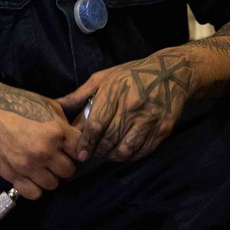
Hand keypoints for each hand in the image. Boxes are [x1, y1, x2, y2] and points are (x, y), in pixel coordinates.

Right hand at [0, 67, 80, 199]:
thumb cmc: (18, 103)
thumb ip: (65, 123)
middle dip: (64, 164)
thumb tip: (80, 135)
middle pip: (69, 171)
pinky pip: (34, 194)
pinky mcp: (13, 175)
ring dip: (50, 177)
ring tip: (42, 168)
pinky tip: (32, 178)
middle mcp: (45, 151)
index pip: (81, 152)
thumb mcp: (48, 105)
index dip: (77, 150)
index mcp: (56, 132)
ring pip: (53, 184)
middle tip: (55, 158)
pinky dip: (35, 188)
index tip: (70, 149)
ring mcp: (28, 165)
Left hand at [59, 51, 191, 162]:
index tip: (80, 154)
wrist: (173, 72)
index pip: (96, 124)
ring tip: (108, 153)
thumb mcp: (104, 78)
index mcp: (114, 92)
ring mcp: (149, 119)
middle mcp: (132, 106)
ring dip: (114, 155)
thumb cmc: (132, 74)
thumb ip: (80, 95)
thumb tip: (56, 106)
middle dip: (97, 150)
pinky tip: (124, 152)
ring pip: (126, 149)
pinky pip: (143, 151)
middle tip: (91, 154)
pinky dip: (131, 156)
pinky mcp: (163, 129)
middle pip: (110, 139)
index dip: (86, 143)